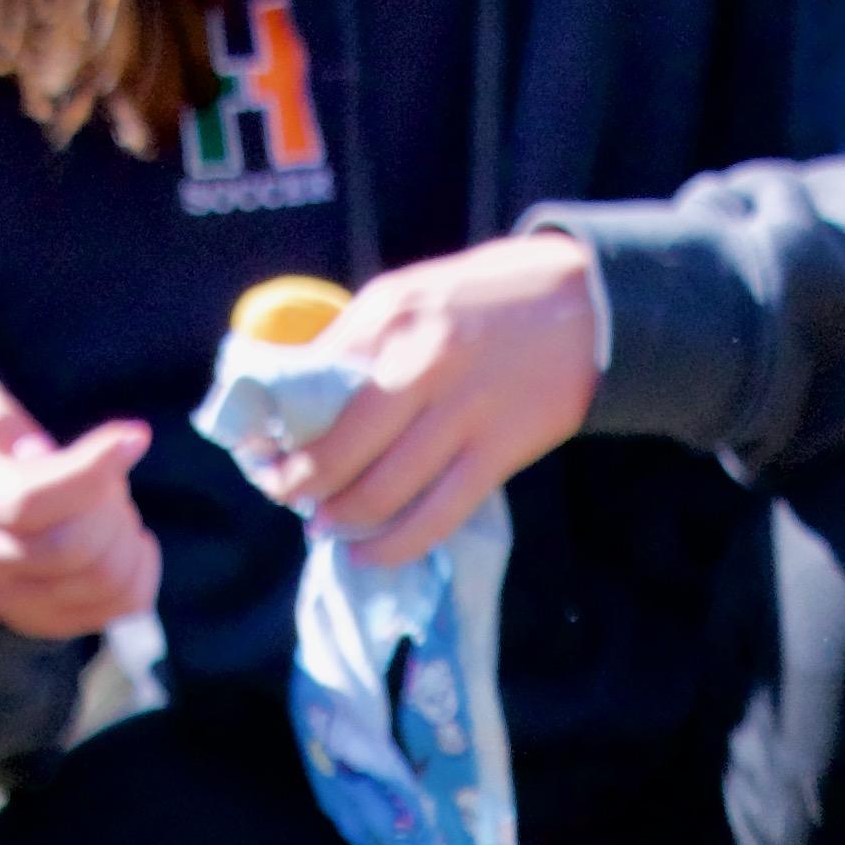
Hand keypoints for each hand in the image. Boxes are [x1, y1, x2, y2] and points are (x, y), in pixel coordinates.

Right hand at [0, 370, 159, 638]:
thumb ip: (5, 418)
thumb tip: (43, 455)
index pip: (25, 500)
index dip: (90, 473)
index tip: (136, 437)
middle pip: (70, 547)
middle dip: (111, 501)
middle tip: (110, 474)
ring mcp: (4, 598)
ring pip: (99, 580)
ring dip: (126, 532)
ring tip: (113, 504)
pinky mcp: (42, 620)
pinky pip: (117, 608)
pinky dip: (141, 569)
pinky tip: (130, 539)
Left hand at [264, 231, 599, 565]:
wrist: (586, 304)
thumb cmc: (489, 297)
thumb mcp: (414, 291)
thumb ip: (361, 337)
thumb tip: (299, 390)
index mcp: (390, 314)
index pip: (309, 383)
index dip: (275, 428)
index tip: (258, 452)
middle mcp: (421, 361)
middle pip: (339, 448)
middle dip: (300, 484)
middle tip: (286, 497)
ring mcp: (462, 412)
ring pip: (382, 489)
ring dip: (341, 518)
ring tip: (323, 526)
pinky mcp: (498, 452)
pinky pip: (435, 515)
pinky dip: (393, 545)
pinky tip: (366, 553)